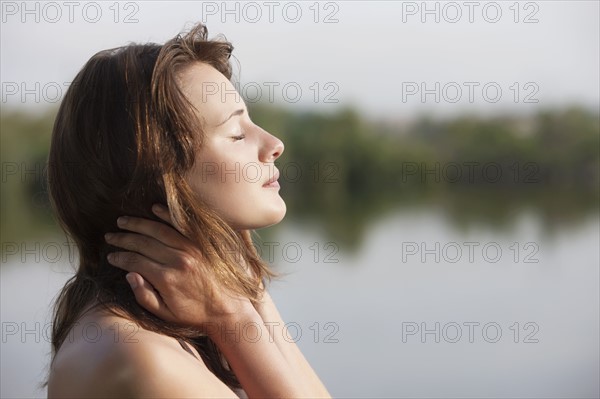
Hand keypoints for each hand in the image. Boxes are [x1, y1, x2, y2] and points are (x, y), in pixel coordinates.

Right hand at [105, 204, 253, 330]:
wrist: (226, 309)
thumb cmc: (193, 314)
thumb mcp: (165, 313)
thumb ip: (144, 295)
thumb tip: (129, 274)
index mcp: (166, 278)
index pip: (135, 261)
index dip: (120, 257)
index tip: (110, 256)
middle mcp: (178, 260)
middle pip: (143, 243)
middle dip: (123, 238)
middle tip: (110, 236)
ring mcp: (192, 249)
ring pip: (159, 230)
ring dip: (138, 224)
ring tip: (123, 221)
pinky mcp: (202, 243)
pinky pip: (182, 225)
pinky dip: (167, 215)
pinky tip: (154, 209)